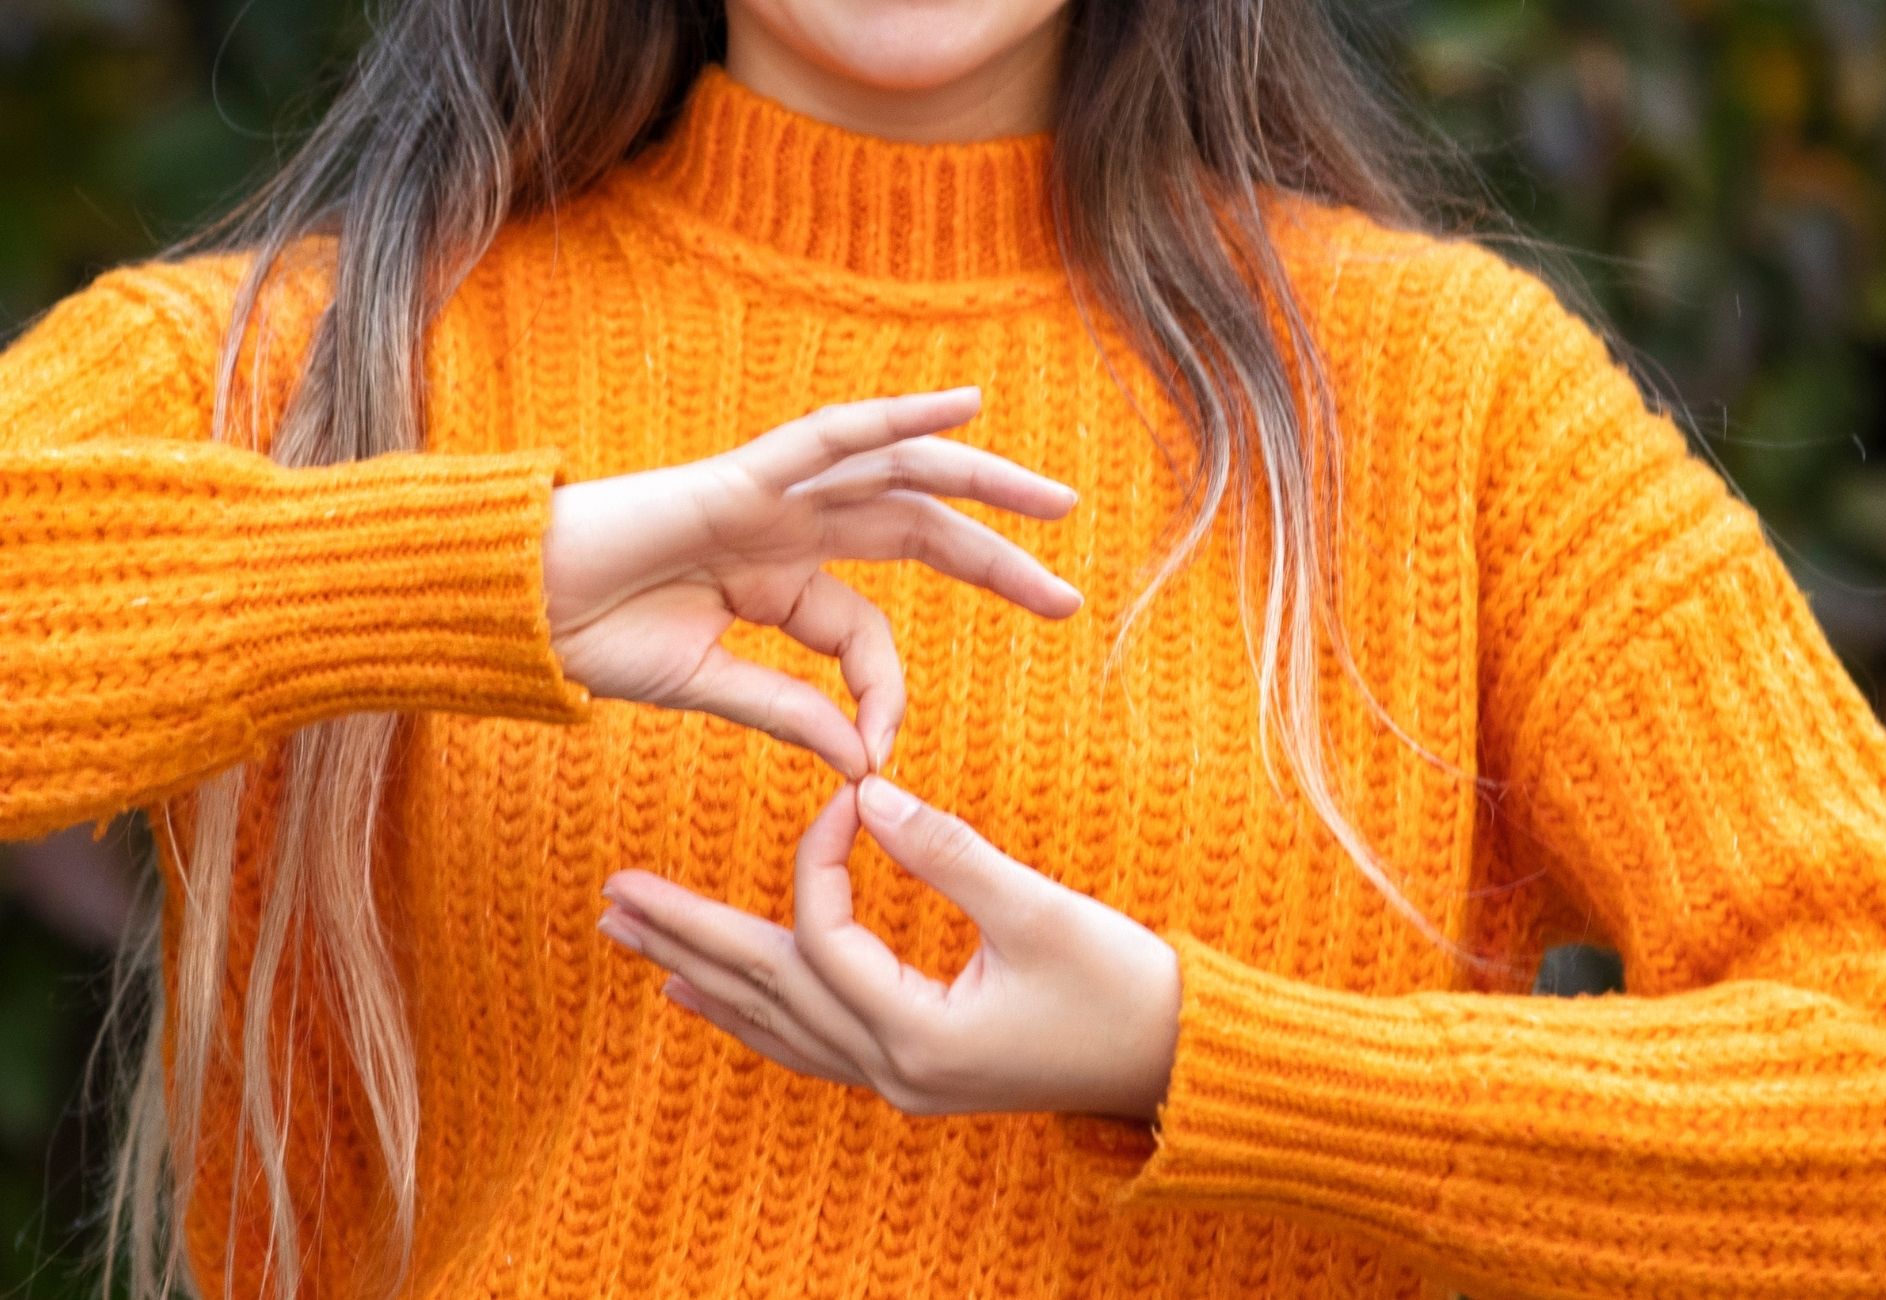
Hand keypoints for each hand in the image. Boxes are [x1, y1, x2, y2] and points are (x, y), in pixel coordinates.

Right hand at [542, 388, 1079, 776]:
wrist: (514, 606)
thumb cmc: (592, 639)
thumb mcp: (710, 685)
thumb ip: (789, 710)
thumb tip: (861, 757)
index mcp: (779, 582)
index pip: (867, 630)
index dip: (886, 691)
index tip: (880, 754)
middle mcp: (788, 529)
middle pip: (917, 530)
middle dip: (996, 557)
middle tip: (1069, 592)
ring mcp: (770, 496)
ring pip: (898, 474)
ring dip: (982, 480)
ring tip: (1056, 504)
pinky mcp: (741, 475)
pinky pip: (833, 436)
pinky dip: (900, 417)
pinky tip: (967, 405)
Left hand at [596, 779, 1180, 1122]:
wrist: (1180, 1066)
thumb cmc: (1123, 987)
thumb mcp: (1039, 911)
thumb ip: (947, 852)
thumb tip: (866, 789)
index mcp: (919, 1037)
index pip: (825, 938)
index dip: (817, 858)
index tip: (841, 792)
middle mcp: (894, 1072)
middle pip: (767, 995)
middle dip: (688, 941)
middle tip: (612, 899)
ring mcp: (901, 1082)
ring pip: (779, 1027)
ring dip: (706, 978)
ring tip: (636, 946)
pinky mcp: (916, 1073)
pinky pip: (810, 1045)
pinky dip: (755, 1016)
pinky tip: (708, 1000)